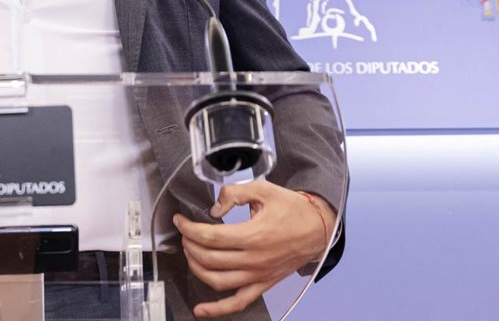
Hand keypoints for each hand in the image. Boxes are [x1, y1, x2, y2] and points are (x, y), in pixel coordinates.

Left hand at [173, 181, 334, 317]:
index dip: (188, 228)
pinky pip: (237, 302)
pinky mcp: (263, 285)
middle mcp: (254, 260)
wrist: (318, 229)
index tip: (180, 221)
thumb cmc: (292, 209)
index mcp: (253, 236)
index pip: (210, 237)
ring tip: (190, 253)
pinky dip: (217, 309)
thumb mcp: (263, 190)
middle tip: (185, 233)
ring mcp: (258, 275)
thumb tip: (214, 208)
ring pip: (217, 281)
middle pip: (208, 258)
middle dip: (189, 244)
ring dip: (196, 268)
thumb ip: (234, 194)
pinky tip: (200, 310)